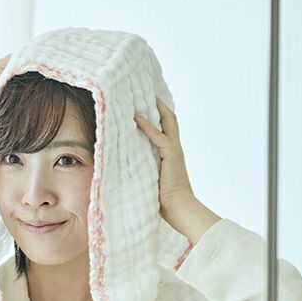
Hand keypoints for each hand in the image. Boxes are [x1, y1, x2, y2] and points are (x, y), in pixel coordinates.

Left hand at [134, 98, 194, 216]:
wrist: (179, 209)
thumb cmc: (164, 200)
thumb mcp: (150, 179)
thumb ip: (142, 169)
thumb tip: (122, 168)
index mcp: (170, 153)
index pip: (166, 128)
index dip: (158, 114)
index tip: (146, 104)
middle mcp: (174, 148)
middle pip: (169, 118)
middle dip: (159, 104)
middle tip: (146, 91)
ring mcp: (174, 150)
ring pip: (166, 121)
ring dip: (154, 108)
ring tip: (140, 95)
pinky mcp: (171, 155)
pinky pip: (158, 136)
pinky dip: (147, 125)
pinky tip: (136, 116)